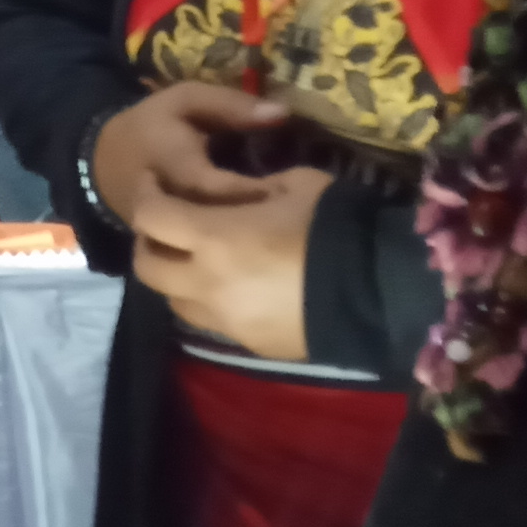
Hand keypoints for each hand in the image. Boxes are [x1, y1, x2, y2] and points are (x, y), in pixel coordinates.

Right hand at [90, 82, 291, 230]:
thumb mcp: (184, 100)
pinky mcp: (169, 247)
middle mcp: (175, 208)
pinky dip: (229, 249)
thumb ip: (230, 105)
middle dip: (257, 223)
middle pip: (220, 226)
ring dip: (244, 240)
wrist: (103, 162)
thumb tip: (282, 112)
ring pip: (211, 247)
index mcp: (179, 169)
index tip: (290, 189)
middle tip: (291, 215)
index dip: (259, 193)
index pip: (223, 190)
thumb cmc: (151, 127)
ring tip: (277, 231)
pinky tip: (255, 241)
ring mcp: (168, 234)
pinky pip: (200, 254)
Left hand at [132, 169, 329, 359]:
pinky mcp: (248, 344)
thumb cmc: (334, 227)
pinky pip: (211, 322)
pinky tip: (234, 286)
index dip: (147, 194)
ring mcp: (226, 320)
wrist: (380, 293)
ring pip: (173, 300)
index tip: (155, 183)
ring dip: (175, 276)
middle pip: (147, 266)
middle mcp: (207, 283)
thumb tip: (238, 194)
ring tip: (196, 258)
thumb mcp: (295, 185)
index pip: (151, 216)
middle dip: (148, 241)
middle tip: (165, 224)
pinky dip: (208, 301)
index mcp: (214, 239)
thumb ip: (251, 188)